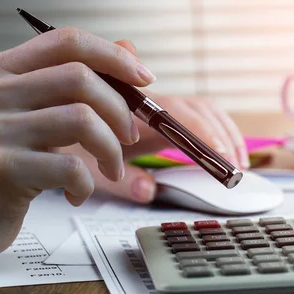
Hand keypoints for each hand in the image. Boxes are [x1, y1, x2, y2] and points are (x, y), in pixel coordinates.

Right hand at [0, 28, 154, 258]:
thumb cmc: (8, 157)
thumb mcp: (34, 111)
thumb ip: (75, 81)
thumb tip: (128, 51)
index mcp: (3, 69)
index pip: (67, 42)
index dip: (114, 56)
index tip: (144, 79)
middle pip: (81, 79)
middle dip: (121, 112)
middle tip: (128, 139)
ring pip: (82, 121)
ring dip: (111, 151)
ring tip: (109, 170)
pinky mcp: (3, 169)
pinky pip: (71, 167)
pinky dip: (88, 184)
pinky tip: (76, 192)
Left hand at [60, 40, 249, 204]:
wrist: (56, 115)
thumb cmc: (71, 143)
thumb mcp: (91, 167)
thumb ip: (121, 179)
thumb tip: (148, 191)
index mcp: (133, 114)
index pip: (179, 118)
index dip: (204, 136)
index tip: (222, 157)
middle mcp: (149, 102)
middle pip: (198, 109)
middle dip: (222, 137)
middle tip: (235, 168)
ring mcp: (157, 103)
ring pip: (203, 107)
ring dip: (225, 131)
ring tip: (237, 159)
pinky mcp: (162, 108)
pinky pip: (197, 109)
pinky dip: (217, 125)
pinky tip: (225, 144)